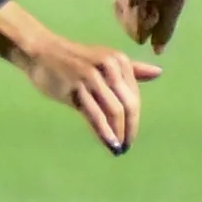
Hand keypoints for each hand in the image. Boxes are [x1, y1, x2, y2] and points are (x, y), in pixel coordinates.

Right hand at [9, 32, 161, 154]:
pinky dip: (104, 132)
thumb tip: (159, 73)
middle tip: (128, 146)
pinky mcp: (76, 88)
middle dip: (130, 129)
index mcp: (119, 60)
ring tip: (119, 148)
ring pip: (113, 111)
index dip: (134, 119)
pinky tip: (109, 143)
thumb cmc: (75, 60)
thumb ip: (132, 70)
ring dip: (118, 133)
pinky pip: (95, 114)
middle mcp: (109, 67)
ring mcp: (92, 77)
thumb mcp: (105, 61)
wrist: (42, 52)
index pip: (134, 96)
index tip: (131, 136)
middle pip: (127, 105)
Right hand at [115, 0, 187, 53]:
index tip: (159, 8)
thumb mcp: (174, 8)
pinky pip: (133, 30)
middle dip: (149, 27)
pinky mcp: (119, 9)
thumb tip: (157, 52)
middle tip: (157, 8)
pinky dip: (143, 24)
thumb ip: (165, 31)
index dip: (154, 26)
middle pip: (135, 35)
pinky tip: (149, 9)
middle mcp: (119, 2)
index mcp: (129, 0)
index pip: (139, 34)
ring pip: (134, 33)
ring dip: (147, 25)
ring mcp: (117, 6)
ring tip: (154, 7)